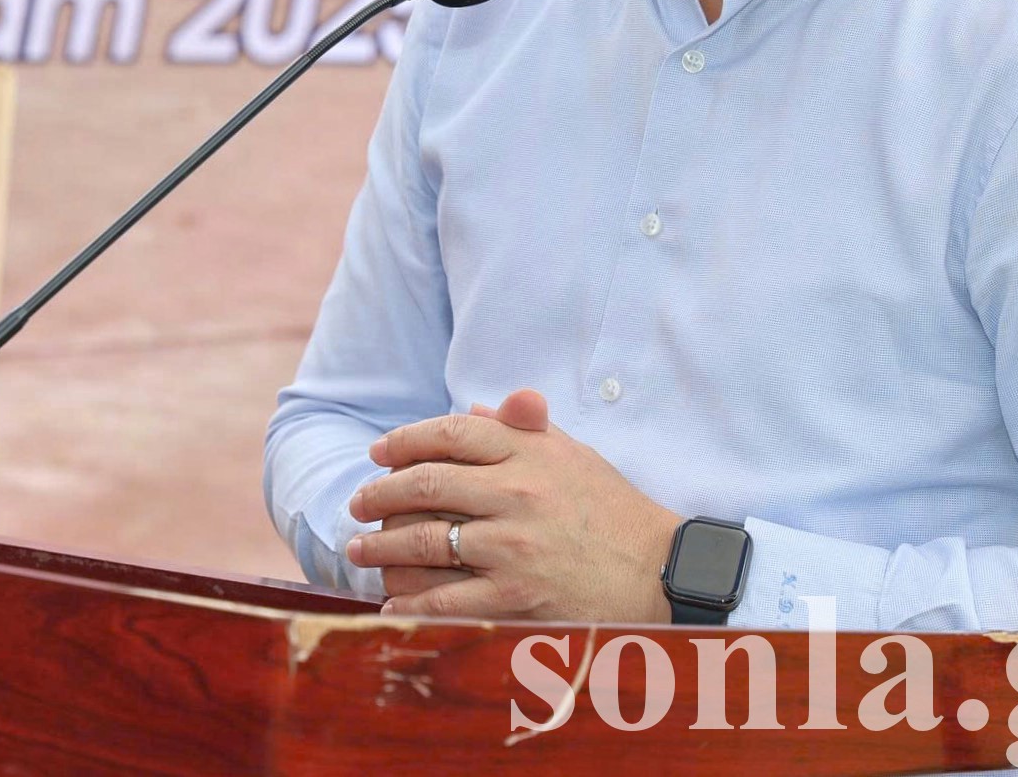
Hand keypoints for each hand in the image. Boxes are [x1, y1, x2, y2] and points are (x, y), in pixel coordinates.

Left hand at [345, 389, 682, 621]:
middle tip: (357, 504)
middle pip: (425, 485)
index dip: (404, 441)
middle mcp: (516, 495)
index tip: (378, 453)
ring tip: (360, 551)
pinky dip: (410, 605)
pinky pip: (444, 601)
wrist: (660, 572)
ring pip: (424, 543)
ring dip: (382, 549)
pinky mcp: (515, 598)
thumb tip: (470, 410)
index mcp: (529, 453)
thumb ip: (521, 429)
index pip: (450, 433)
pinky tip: (392, 605)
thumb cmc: (612, 511)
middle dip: (379, 494)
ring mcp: (513, 549)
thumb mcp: (572, 455)